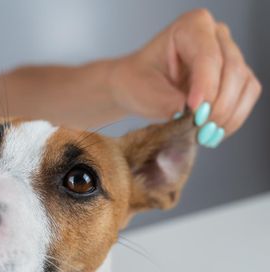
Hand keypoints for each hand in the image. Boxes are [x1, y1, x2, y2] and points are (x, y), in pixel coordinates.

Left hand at [110, 9, 261, 146]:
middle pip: (232, 70)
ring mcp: (230, 56)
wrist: (136, 87)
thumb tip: (195, 117)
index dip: (206, 86)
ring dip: (228, 115)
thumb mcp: (146, 93)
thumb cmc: (138, 82)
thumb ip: (171, 102)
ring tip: (204, 134)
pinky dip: (233, 118)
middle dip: (218, 105)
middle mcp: (216, 36)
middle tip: (199, 128)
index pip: (208, 57)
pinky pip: (246, 98)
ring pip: (245, 85)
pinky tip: (213, 132)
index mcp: (192, 26)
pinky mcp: (237, 78)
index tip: (195, 110)